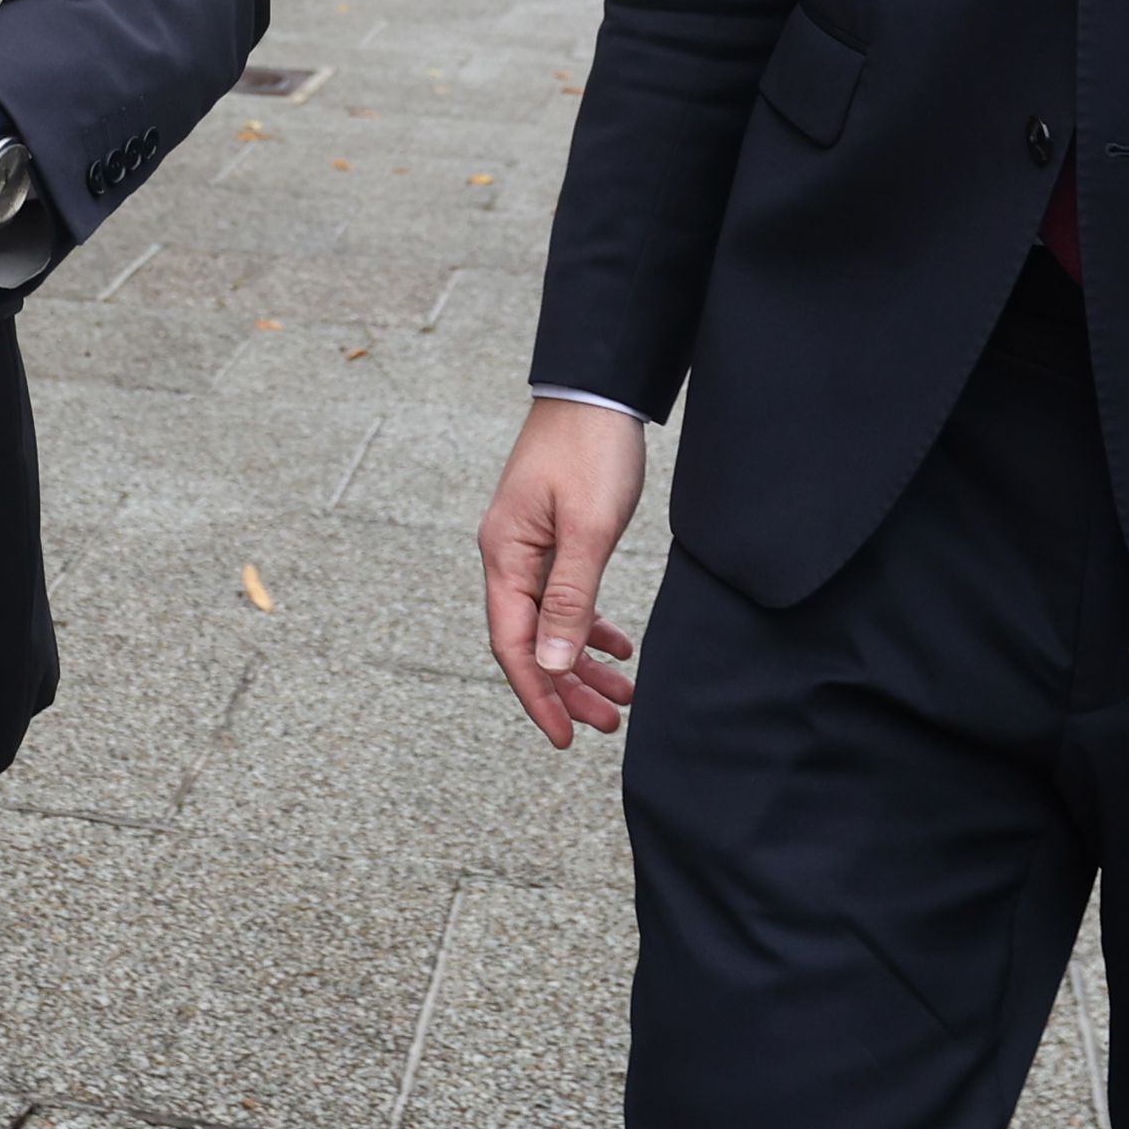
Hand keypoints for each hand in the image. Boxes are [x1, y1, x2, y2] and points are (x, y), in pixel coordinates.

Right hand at [477, 397, 645, 746]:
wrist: (597, 391)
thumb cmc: (590, 450)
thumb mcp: (587, 529)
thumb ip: (570, 598)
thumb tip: (550, 663)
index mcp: (506, 556)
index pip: (514, 645)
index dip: (539, 695)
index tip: (565, 737)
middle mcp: (509, 555)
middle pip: (531, 641)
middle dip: (567, 687)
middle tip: (609, 722)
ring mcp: (530, 545)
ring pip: (551, 622)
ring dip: (582, 661)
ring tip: (623, 695)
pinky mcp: (552, 534)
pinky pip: (564, 595)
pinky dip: (589, 624)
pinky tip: (618, 644)